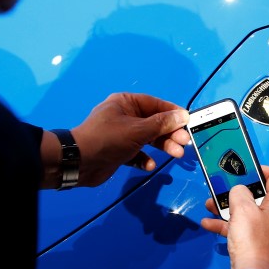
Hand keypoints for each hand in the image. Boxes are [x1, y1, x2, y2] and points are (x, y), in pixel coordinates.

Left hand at [70, 93, 189, 186]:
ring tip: (176, 155)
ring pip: (147, 138)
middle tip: (184, 144)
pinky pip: (136, 153)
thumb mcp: (138, 130)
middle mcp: (124, 116)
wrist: (79, 162)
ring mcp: (121, 134)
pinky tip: (148, 165)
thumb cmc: (109, 139)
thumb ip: (162, 124)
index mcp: (126, 103)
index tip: (189, 123)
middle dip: (170, 133)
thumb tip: (183, 115)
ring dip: (162, 146)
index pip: (155, 104)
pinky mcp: (118, 151)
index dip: (173, 114)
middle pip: (154, 123)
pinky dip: (144, 158)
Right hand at [201, 166, 268, 268]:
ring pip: (246, 213)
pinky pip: (241, 230)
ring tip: (209, 205)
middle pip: (257, 196)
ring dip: (227, 208)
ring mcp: (267, 232)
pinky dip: (226, 226)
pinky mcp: (257, 245)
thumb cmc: (253, 240)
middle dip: (236, 191)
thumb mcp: (243, 210)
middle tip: (221, 188)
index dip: (261, 169)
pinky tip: (208, 225)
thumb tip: (239, 191)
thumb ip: (239, 193)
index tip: (244, 168)